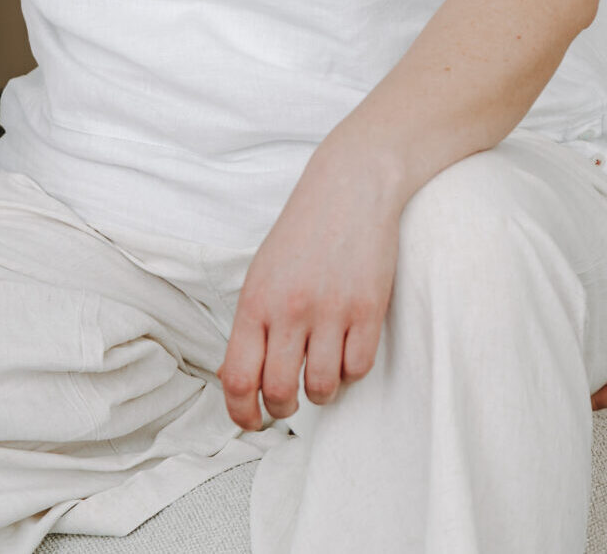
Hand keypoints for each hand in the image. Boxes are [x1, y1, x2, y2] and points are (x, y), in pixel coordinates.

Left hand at [219, 144, 401, 431]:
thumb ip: (252, 325)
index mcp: (256, 301)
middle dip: (282, 408)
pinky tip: (347, 352)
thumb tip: (237, 379)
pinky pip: (358, 369)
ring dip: (320, 393)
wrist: (351, 185)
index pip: (238, 379)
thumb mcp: (263, 271)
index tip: (251, 421)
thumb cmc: (304, 231)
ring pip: (321, 387)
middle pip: (279, 391)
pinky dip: (351, 371)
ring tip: (321, 373)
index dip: (241, 413)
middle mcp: (291, 309)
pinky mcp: (369, 309)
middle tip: (288, 400)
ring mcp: (332, 310)